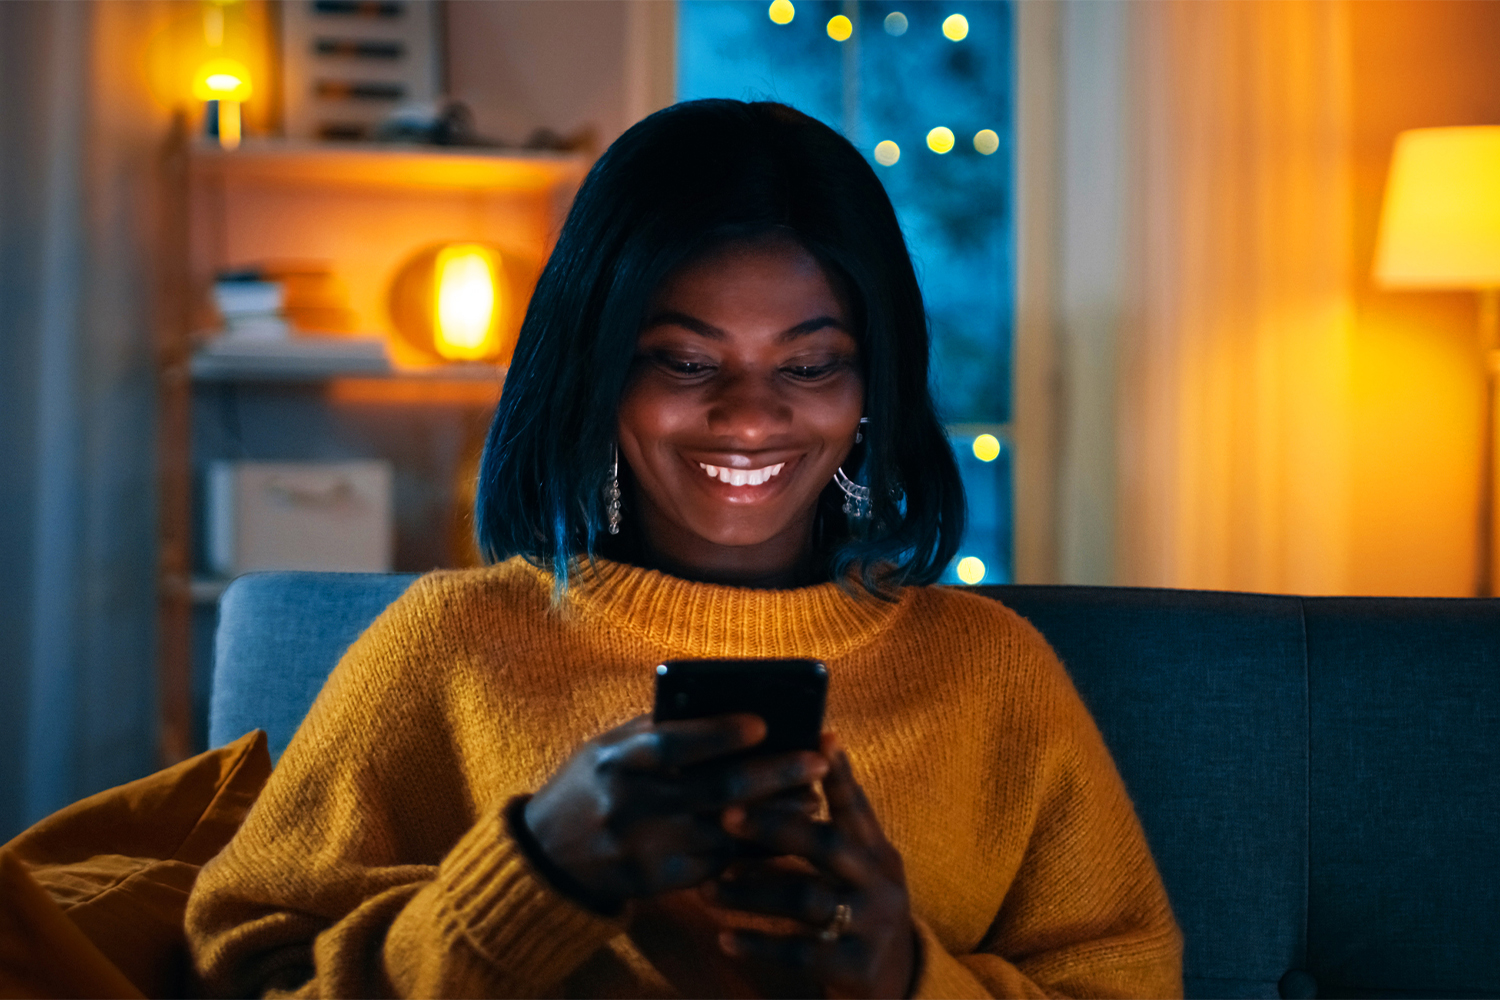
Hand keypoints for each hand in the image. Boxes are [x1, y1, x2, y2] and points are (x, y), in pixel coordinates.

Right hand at [522, 714, 829, 911]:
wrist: (548, 857)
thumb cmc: (591, 785)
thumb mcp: (607, 748)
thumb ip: (656, 731)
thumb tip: (725, 706)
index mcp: (617, 761)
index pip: (673, 745)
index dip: (718, 734)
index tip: (763, 723)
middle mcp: (631, 806)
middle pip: (715, 790)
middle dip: (773, 774)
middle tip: (817, 760)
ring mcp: (646, 849)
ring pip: (727, 832)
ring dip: (776, 816)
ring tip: (813, 798)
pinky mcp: (659, 883)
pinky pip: (718, 864)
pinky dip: (754, 847)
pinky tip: (783, 833)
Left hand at [711, 736, 916, 998]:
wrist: (896, 980)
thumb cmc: (858, 908)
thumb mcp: (858, 868)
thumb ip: (832, 831)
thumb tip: (783, 779)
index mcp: (877, 852)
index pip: (857, 806)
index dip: (839, 773)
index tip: (819, 736)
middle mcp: (880, 882)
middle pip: (828, 844)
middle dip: (776, 826)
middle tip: (726, 815)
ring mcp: (873, 923)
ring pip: (805, 900)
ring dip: (751, 892)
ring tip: (707, 889)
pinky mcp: (858, 965)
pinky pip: (801, 952)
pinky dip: (760, 943)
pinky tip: (726, 938)